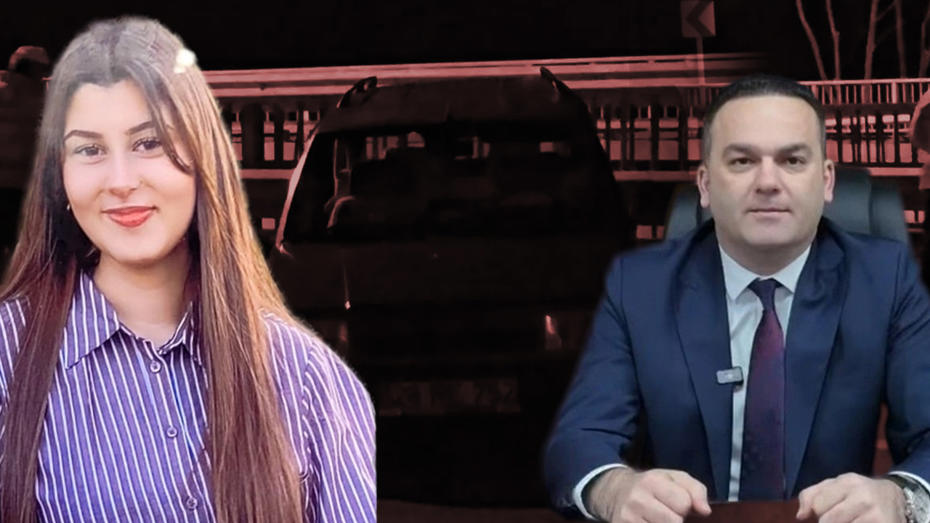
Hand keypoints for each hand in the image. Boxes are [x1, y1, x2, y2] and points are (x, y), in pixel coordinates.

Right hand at [586, 467, 711, 522]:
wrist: (614, 493)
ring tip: (659, 520)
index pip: (683, 503)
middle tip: (668, 515)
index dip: (685, 506)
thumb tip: (705, 510)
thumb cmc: (651, 486)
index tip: (676, 505)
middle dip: (676, 520)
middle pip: (674, 522)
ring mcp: (628, 518)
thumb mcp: (673, 478)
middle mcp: (637, 499)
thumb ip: (695, 490)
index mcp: (651, 481)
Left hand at [796, 473, 905, 521]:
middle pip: (827, 521)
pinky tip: (861, 522)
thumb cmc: (858, 492)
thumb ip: (811, 495)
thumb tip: (800, 515)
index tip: (829, 510)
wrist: (896, 498)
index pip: (817, 505)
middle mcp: (863, 497)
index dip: (819, 512)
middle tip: (841, 518)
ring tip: (851, 519)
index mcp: (847, 482)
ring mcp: (875, 514)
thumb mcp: (835, 486)